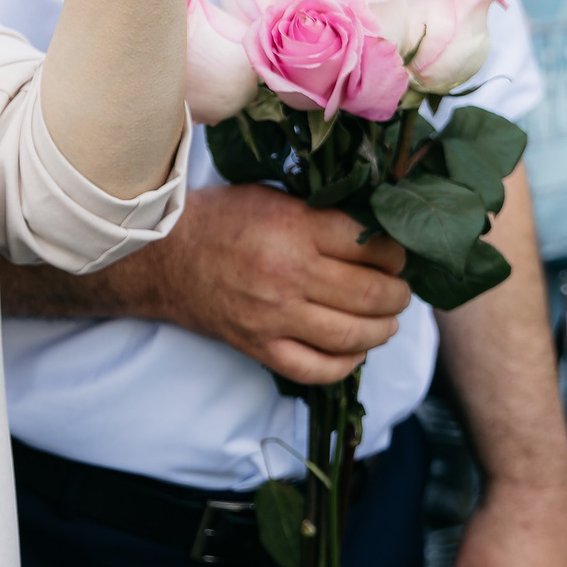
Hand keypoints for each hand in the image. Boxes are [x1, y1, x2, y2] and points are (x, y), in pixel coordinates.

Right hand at [125, 183, 411, 382]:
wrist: (166, 257)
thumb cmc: (223, 219)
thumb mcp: (275, 196)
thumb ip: (323, 212)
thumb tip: (379, 227)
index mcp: (295, 228)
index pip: (371, 246)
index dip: (396, 252)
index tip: (397, 253)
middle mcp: (288, 275)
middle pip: (371, 294)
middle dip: (398, 294)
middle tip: (400, 289)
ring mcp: (274, 317)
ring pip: (353, 336)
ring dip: (383, 330)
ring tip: (388, 320)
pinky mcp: (260, 347)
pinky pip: (317, 369)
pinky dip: (347, 364)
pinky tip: (356, 350)